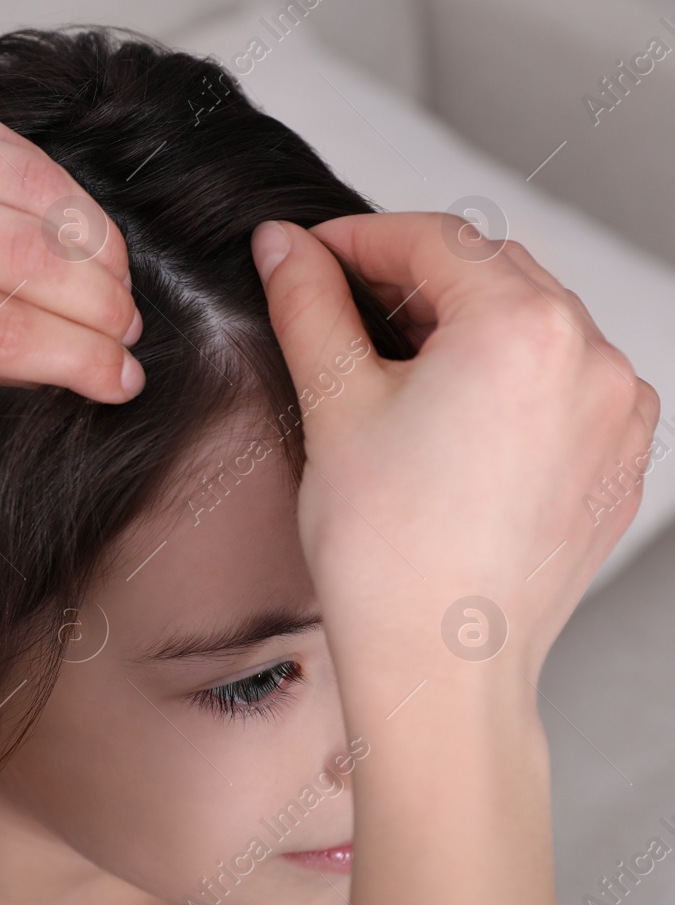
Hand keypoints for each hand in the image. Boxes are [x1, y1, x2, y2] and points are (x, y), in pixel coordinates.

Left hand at [0, 67, 143, 402]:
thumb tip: (47, 361)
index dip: (72, 359)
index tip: (117, 380)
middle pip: (23, 259)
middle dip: (98, 306)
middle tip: (127, 335)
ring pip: (30, 190)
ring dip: (93, 244)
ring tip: (115, 285)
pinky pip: (5, 140)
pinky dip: (56, 189)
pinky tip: (76, 226)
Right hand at [252, 211, 660, 904]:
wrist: (440, 666)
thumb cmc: (392, 555)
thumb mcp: (334, 405)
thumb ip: (309, 305)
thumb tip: (286, 250)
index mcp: (523, 328)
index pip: (432, 239)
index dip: (356, 239)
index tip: (309, 255)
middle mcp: (590, 359)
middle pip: (488, 273)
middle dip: (409, 279)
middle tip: (337, 307)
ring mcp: (616, 411)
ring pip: (530, 325)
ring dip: (460, 325)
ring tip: (389, 368)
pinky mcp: (617, 458)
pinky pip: (561, 382)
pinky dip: (504, 377)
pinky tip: (445, 416)